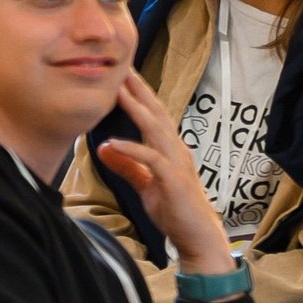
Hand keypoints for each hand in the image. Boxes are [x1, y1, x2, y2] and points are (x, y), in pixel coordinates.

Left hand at [93, 72, 235, 273]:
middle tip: (120, 66)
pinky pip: (151, 160)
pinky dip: (131, 150)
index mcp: (169, 148)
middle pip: (156, 112)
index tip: (120, 73)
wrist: (197, 236)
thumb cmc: (174, 209)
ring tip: (117, 92)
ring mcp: (177, 163)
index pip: (153, 114)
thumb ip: (127, 166)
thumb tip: (104, 148)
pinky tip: (112, 144)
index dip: (138, 93)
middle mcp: (176, 149)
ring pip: (156, 129)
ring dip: (136, 109)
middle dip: (138, 89)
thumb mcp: (145, 183)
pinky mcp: (173, 180)